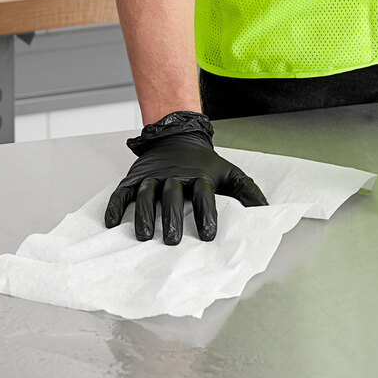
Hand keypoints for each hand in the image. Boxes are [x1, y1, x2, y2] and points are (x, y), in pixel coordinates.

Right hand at [104, 111, 267, 244]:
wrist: (177, 136)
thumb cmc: (205, 163)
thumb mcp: (231, 173)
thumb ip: (248, 193)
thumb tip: (266, 214)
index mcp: (199, 176)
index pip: (204, 195)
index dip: (206, 214)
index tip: (208, 235)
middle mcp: (174, 176)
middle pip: (172, 196)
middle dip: (171, 218)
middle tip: (172, 241)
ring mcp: (152, 176)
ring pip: (145, 194)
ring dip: (143, 215)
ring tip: (143, 237)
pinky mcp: (134, 178)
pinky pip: (121, 192)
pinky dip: (115, 206)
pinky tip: (111, 223)